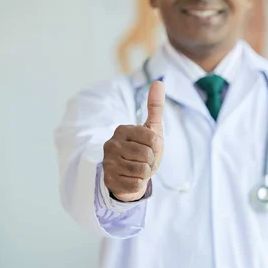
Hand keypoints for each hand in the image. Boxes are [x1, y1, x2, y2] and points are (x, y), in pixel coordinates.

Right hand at [102, 81, 164, 201]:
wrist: (130, 176)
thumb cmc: (143, 150)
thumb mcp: (152, 129)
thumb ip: (155, 107)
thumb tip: (159, 82)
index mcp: (122, 130)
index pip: (153, 138)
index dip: (157, 147)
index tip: (150, 148)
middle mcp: (111, 144)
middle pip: (148, 155)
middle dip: (152, 162)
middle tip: (144, 161)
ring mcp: (108, 162)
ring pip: (142, 170)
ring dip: (146, 173)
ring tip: (138, 170)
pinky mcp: (109, 180)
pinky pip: (136, 184)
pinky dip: (139, 185)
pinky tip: (131, 180)